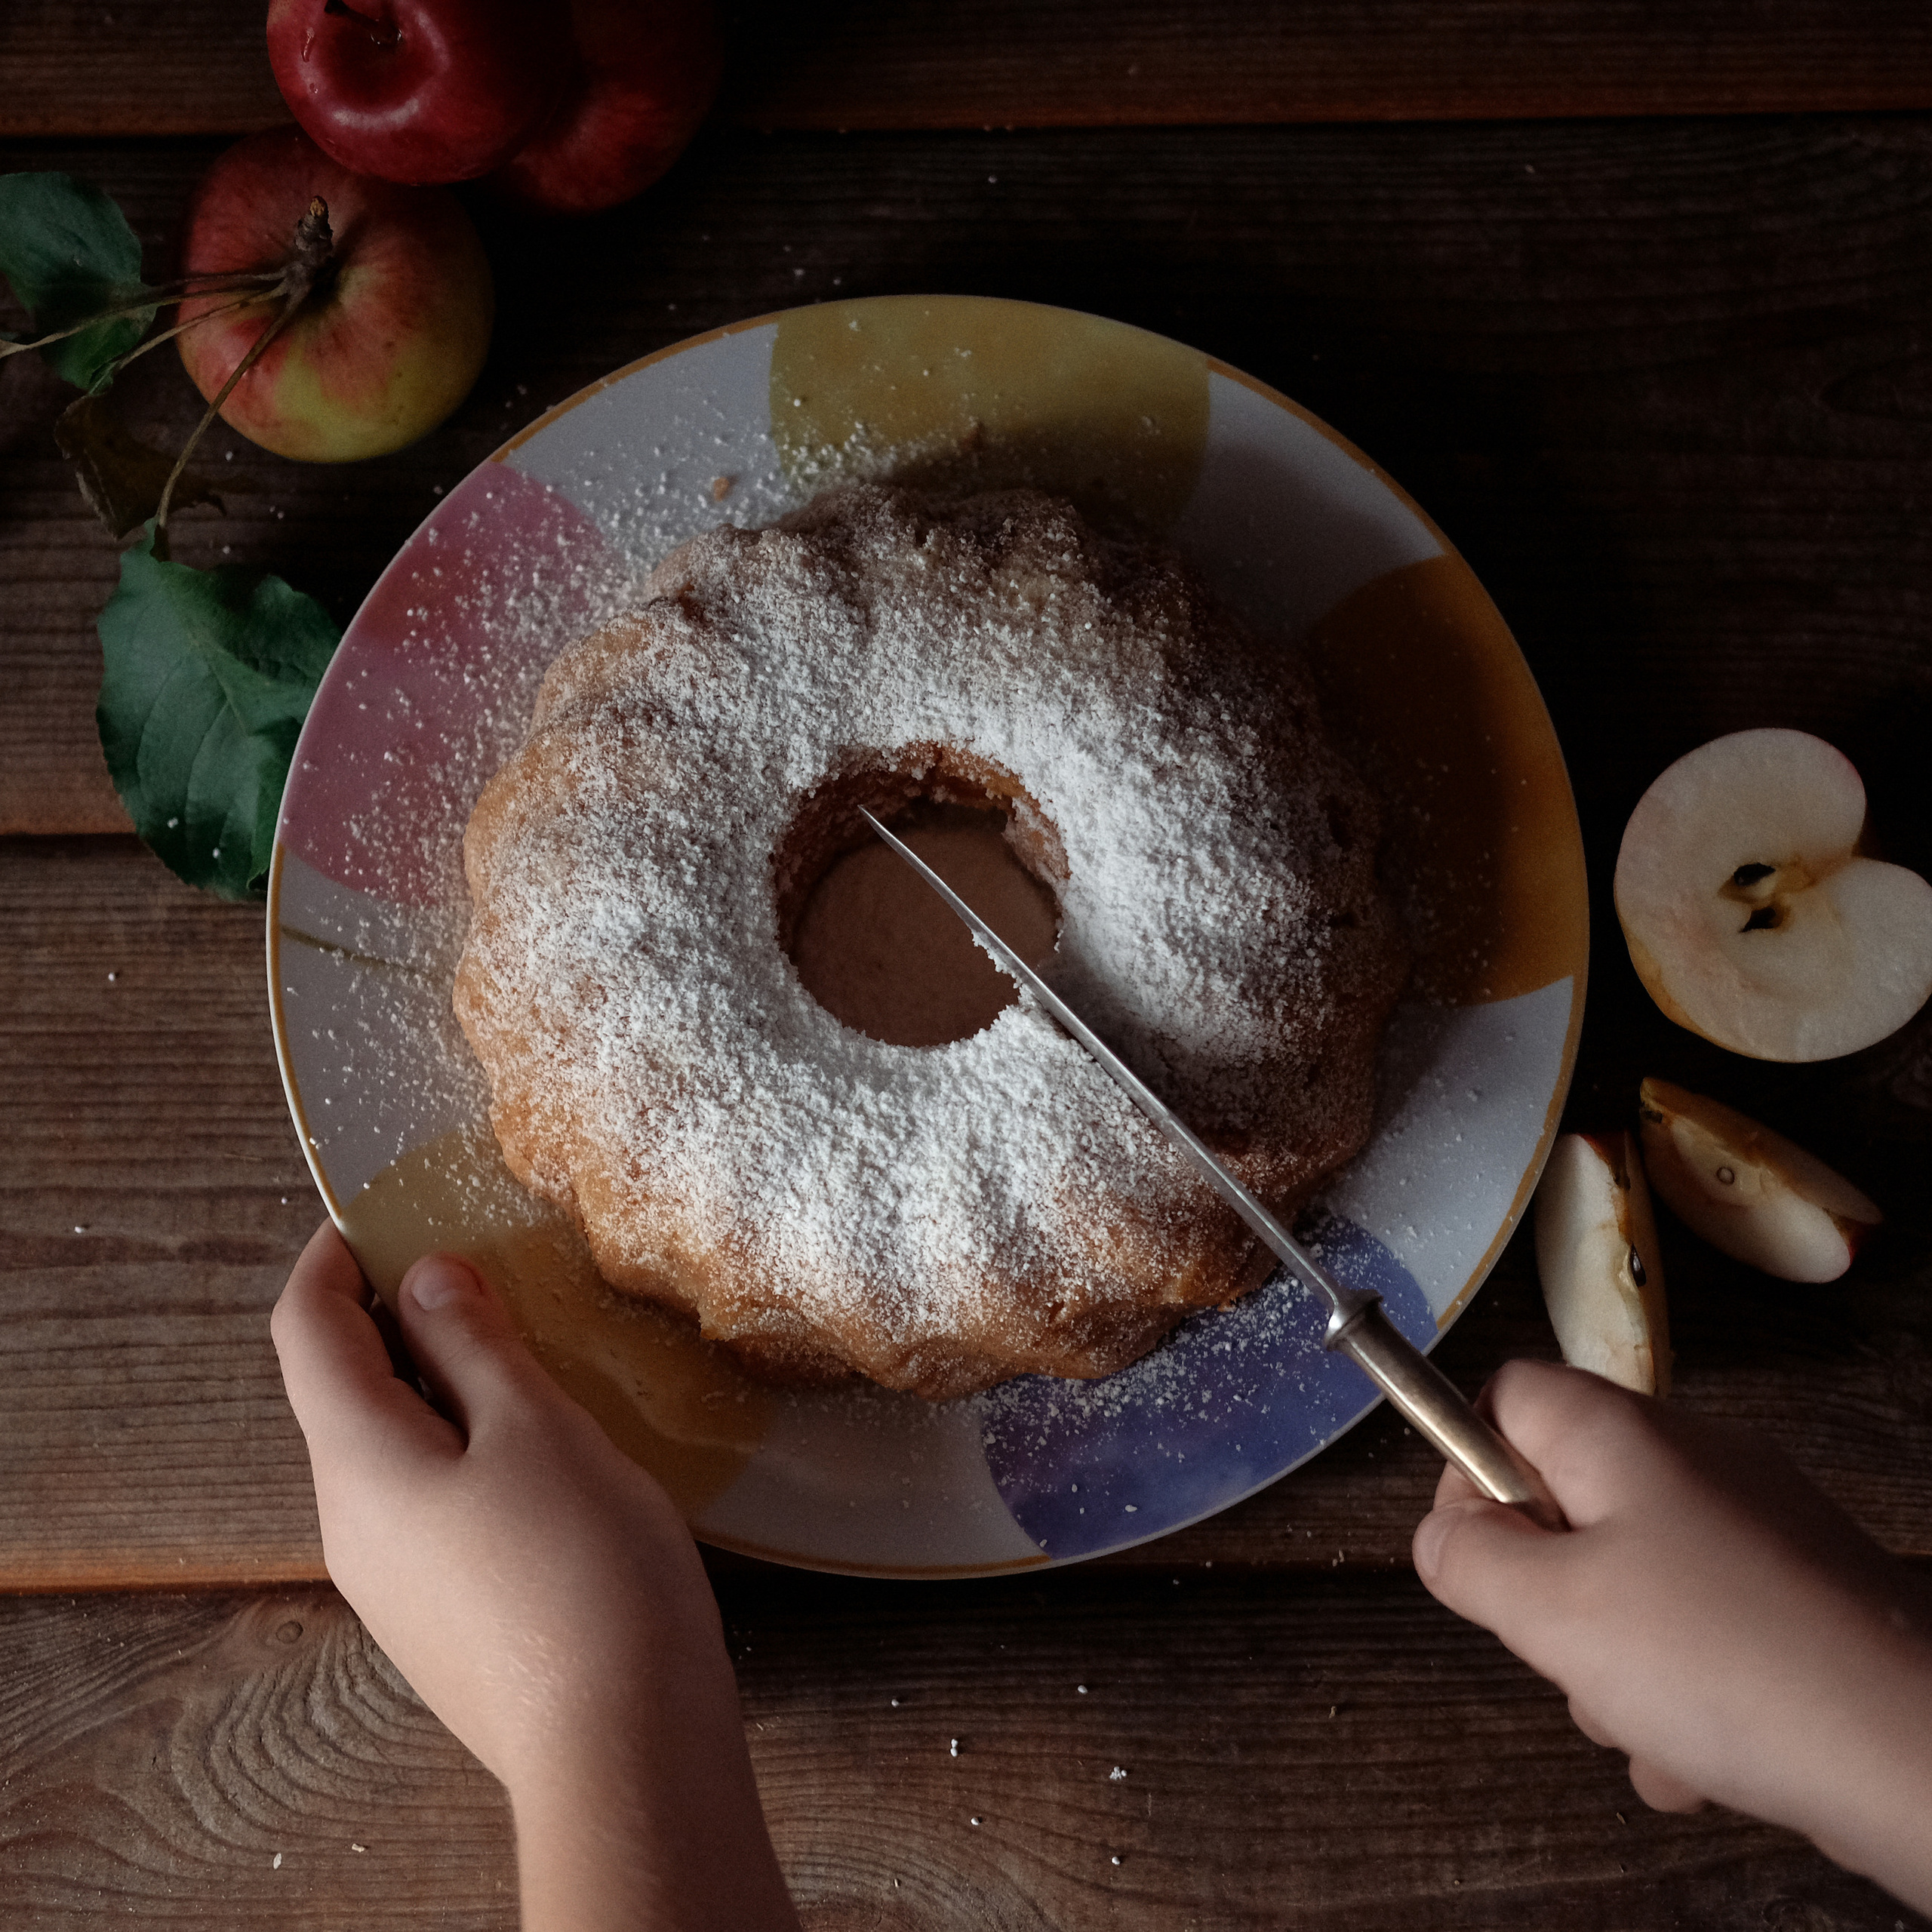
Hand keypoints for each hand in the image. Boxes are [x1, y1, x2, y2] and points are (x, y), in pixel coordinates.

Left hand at [271, 1222, 798, 1931]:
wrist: (623, 1745)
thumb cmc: (582, 1569)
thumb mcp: (537, 1427)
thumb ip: (475, 1344)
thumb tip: (428, 1277)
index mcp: (359, 1463)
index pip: (305, 1332)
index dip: (333, 1259)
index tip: (384, 1214)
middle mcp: (352, 1525)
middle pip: (343, 1392)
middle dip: (396, 1318)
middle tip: (483, 1272)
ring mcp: (394, 1582)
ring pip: (391, 1449)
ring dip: (437, 1383)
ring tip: (525, 1352)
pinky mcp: (443, 1618)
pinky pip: (428, 1502)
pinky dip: (462, 1445)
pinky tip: (540, 1448)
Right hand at [1412, 1359, 1931, 1910]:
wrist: (1916, 1753)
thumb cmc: (1720, 1665)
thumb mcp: (1549, 1612)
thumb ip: (1467, 1559)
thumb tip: (1445, 1533)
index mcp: (1622, 1436)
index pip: (1503, 1396)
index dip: (1468, 1471)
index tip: (1481, 1558)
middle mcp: (1692, 1462)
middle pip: (1565, 1502)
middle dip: (1547, 1597)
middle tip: (1568, 1655)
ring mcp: (1754, 1533)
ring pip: (1629, 1582)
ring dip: (1613, 1666)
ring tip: (1648, 1730)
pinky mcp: (1799, 1604)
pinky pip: (1702, 1634)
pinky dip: (1684, 1698)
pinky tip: (1701, 1763)